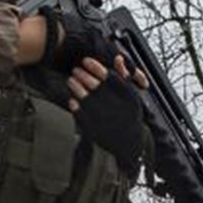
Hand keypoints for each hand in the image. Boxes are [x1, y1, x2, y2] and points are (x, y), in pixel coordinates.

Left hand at [70, 57, 144, 172]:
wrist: (129, 144)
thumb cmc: (130, 116)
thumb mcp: (132, 96)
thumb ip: (124, 77)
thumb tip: (118, 58)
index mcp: (126, 96)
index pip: (107, 76)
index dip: (94, 66)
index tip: (86, 60)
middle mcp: (115, 106)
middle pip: (94, 85)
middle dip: (82, 74)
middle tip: (75, 70)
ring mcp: (104, 119)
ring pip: (84, 97)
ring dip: (75, 86)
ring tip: (71, 80)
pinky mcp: (94, 129)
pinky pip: (80, 114)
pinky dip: (74, 105)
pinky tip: (72, 99)